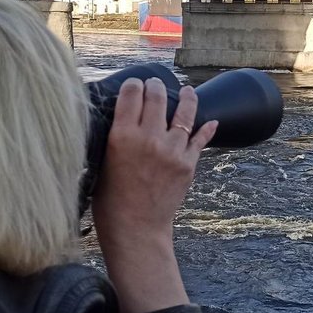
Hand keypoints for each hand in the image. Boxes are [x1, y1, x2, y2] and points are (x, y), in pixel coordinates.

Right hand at [93, 78, 217, 312]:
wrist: (136, 229)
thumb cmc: (110, 201)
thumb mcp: (101, 163)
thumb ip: (114, 139)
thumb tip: (121, 120)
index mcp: (121, 136)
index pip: (131, 95)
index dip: (133, 84)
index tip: (135, 83)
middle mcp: (149, 138)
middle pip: (157, 98)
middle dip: (156, 86)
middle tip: (156, 84)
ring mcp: (172, 150)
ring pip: (184, 113)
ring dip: (187, 98)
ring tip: (188, 90)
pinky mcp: (188, 164)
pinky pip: (200, 139)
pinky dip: (206, 129)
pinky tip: (211, 121)